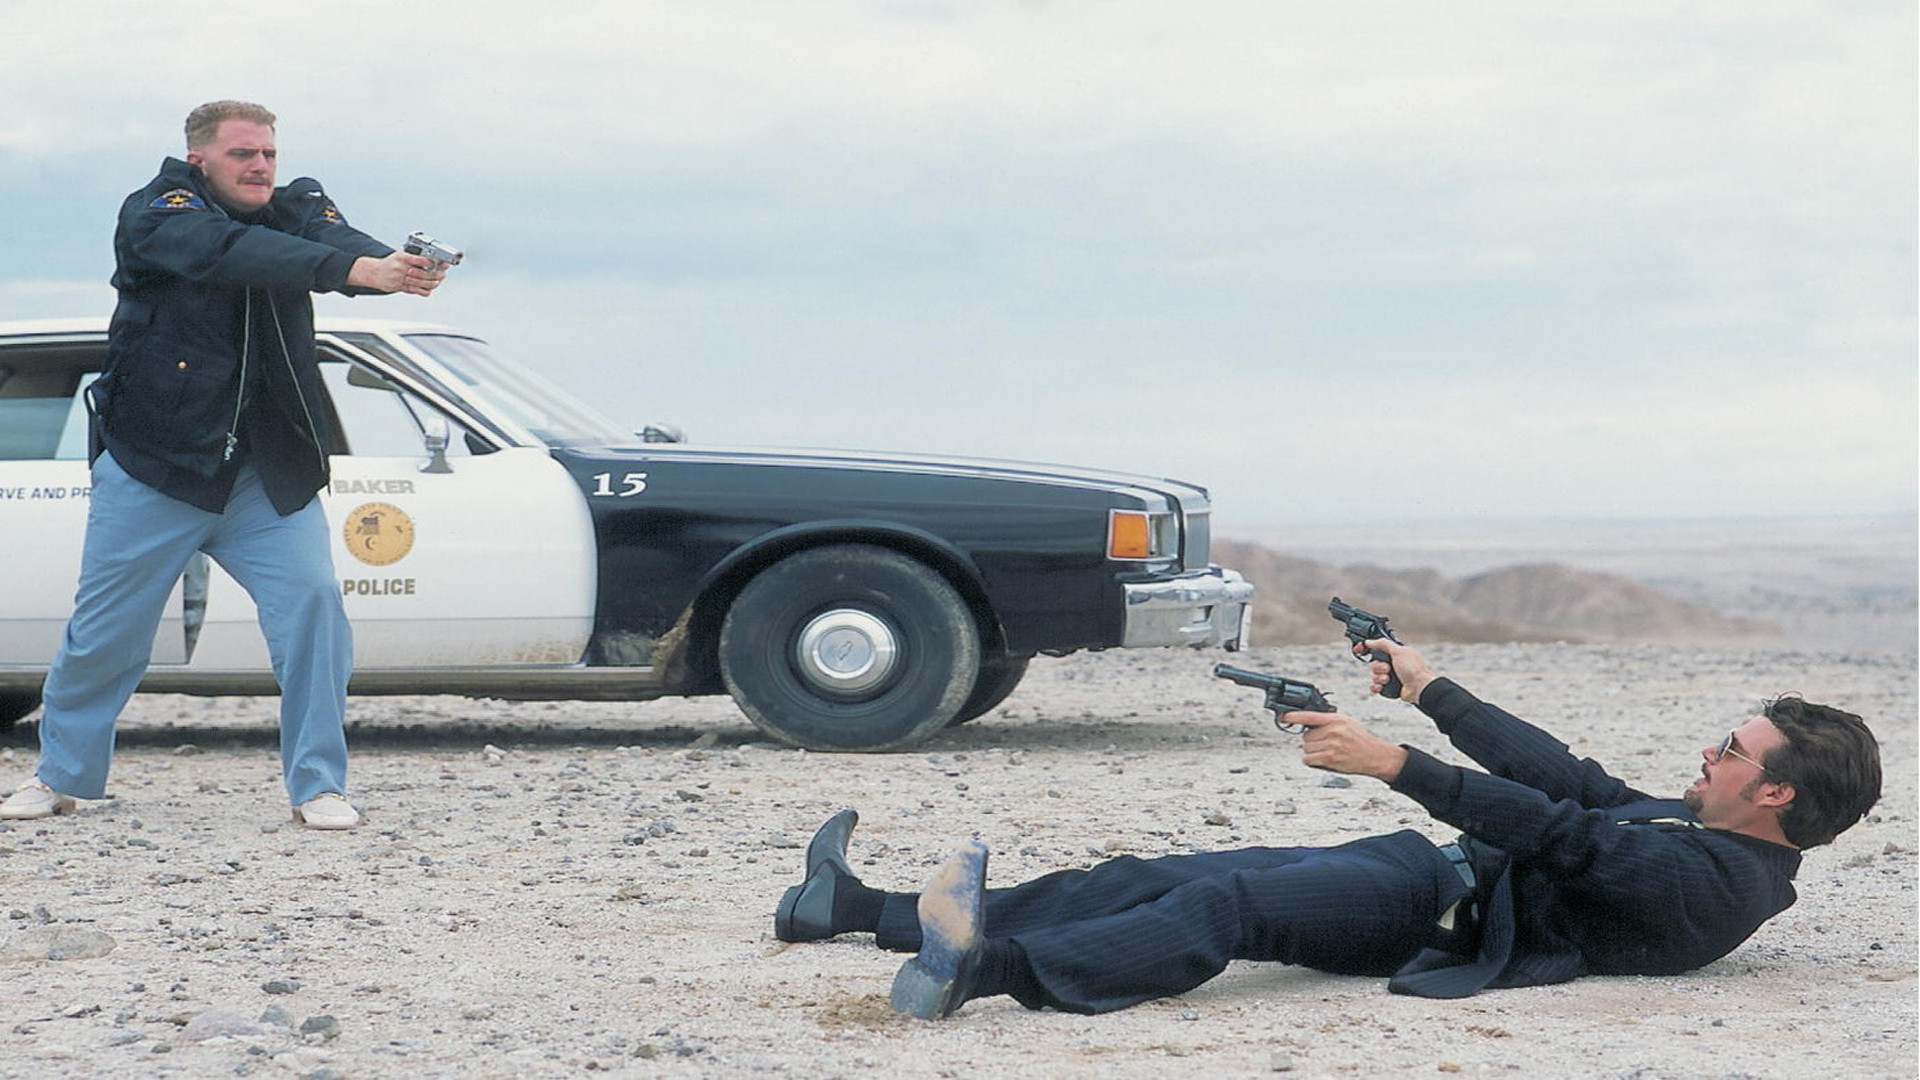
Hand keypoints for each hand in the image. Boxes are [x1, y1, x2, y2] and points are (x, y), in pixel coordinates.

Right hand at [348, 252, 445, 295]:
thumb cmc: (391, 263)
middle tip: (443, 274)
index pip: (418, 260)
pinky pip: (415, 290)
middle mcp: (400, 268)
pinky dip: (425, 290)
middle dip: (435, 275)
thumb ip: (414, 258)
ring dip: (432, 283)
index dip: (429, 263)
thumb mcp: (400, 255)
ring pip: (420, 283)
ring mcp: (400, 278)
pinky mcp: (400, 287)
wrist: (374, 272)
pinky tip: (430, 288)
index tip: (438, 263)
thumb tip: (433, 261)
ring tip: (438, 282)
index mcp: (402, 257)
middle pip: (421, 273)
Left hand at [1286, 710, 1408, 781]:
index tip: (1283, 716)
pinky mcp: (1330, 758)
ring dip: (1312, 752)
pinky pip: (1308, 759)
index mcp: (1336, 719)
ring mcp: (1332, 745)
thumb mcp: (1347, 722)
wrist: (1376, 756)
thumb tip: (1307, 720)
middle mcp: (1333, 730)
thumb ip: (1328, 720)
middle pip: (1305, 736)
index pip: (1310, 715)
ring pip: (1305, 748)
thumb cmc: (1360, 739)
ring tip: (1327, 752)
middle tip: (1325, 743)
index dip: (1294, 716)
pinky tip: (1322, 759)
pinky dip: (1311, 761)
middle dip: (1311, 741)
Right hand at [1361, 638, 1437, 703]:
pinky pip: (1375, 686)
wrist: (1419, 688)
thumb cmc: (1414, 669)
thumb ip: (1383, 644)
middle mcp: (1393, 664)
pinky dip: (1377, 687)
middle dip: (1378, 667)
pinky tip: (1381, 686)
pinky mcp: (1389, 687)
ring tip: (1389, 679)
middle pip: (1374, 663)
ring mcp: (1391, 676)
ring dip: (1379, 677)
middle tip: (1388, 668)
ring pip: (1374, 675)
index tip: (1359, 649)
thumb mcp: (1398, 651)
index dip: (1367, 648)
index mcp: (1395, 653)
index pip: (1377, 648)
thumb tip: (1370, 641)